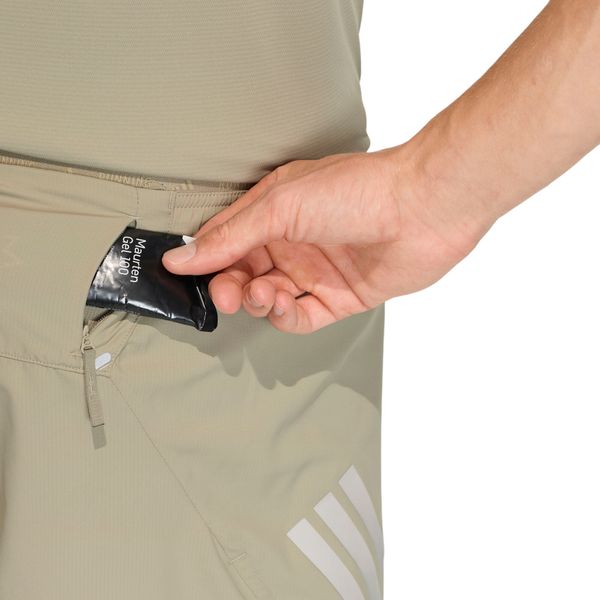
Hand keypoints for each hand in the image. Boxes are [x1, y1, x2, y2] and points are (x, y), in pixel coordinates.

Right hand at [161, 146, 488, 333]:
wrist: (424, 207)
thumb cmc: (357, 191)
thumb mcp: (282, 206)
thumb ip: (231, 236)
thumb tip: (181, 256)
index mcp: (275, 210)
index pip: (226, 239)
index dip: (204, 258)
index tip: (182, 274)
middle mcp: (293, 241)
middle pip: (244, 272)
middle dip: (229, 285)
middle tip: (226, 293)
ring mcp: (316, 271)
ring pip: (268, 298)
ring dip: (257, 301)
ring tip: (262, 293)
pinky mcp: (340, 297)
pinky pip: (301, 317)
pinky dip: (285, 317)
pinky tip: (284, 305)